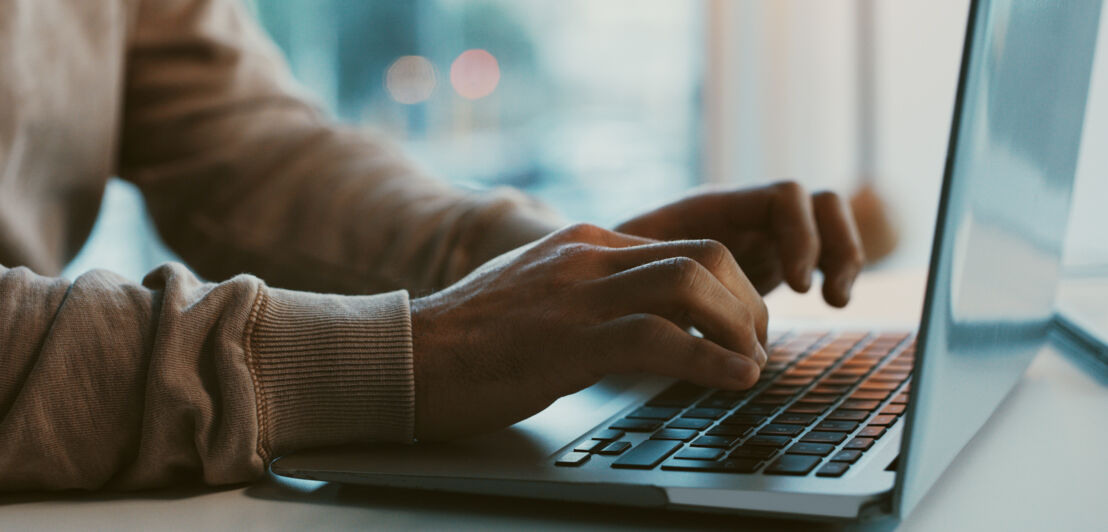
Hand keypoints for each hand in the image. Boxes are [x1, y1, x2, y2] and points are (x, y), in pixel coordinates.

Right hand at [411, 223, 768, 439]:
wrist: (406, 356)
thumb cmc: (470, 339)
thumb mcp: (539, 294)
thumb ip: (589, 291)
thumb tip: (642, 316)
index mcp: (585, 243)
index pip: (685, 245)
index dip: (731, 286)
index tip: (743, 325)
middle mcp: (588, 257)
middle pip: (704, 254)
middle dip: (747, 302)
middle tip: (756, 345)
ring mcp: (577, 295)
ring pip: (691, 285)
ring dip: (739, 327)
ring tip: (752, 364)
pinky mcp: (568, 340)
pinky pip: (661, 338)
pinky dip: (710, 360)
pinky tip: (734, 380)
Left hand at [615, 181, 864, 306]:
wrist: (602, 276)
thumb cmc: (609, 270)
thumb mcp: (629, 268)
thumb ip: (656, 271)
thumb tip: (673, 294)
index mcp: (713, 207)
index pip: (782, 197)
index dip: (800, 236)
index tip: (798, 286)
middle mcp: (744, 213)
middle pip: (817, 203)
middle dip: (833, 244)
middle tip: (822, 296)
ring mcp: (760, 234)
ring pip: (826, 222)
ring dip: (843, 255)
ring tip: (835, 300)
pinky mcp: (768, 260)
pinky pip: (820, 251)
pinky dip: (833, 270)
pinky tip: (829, 302)